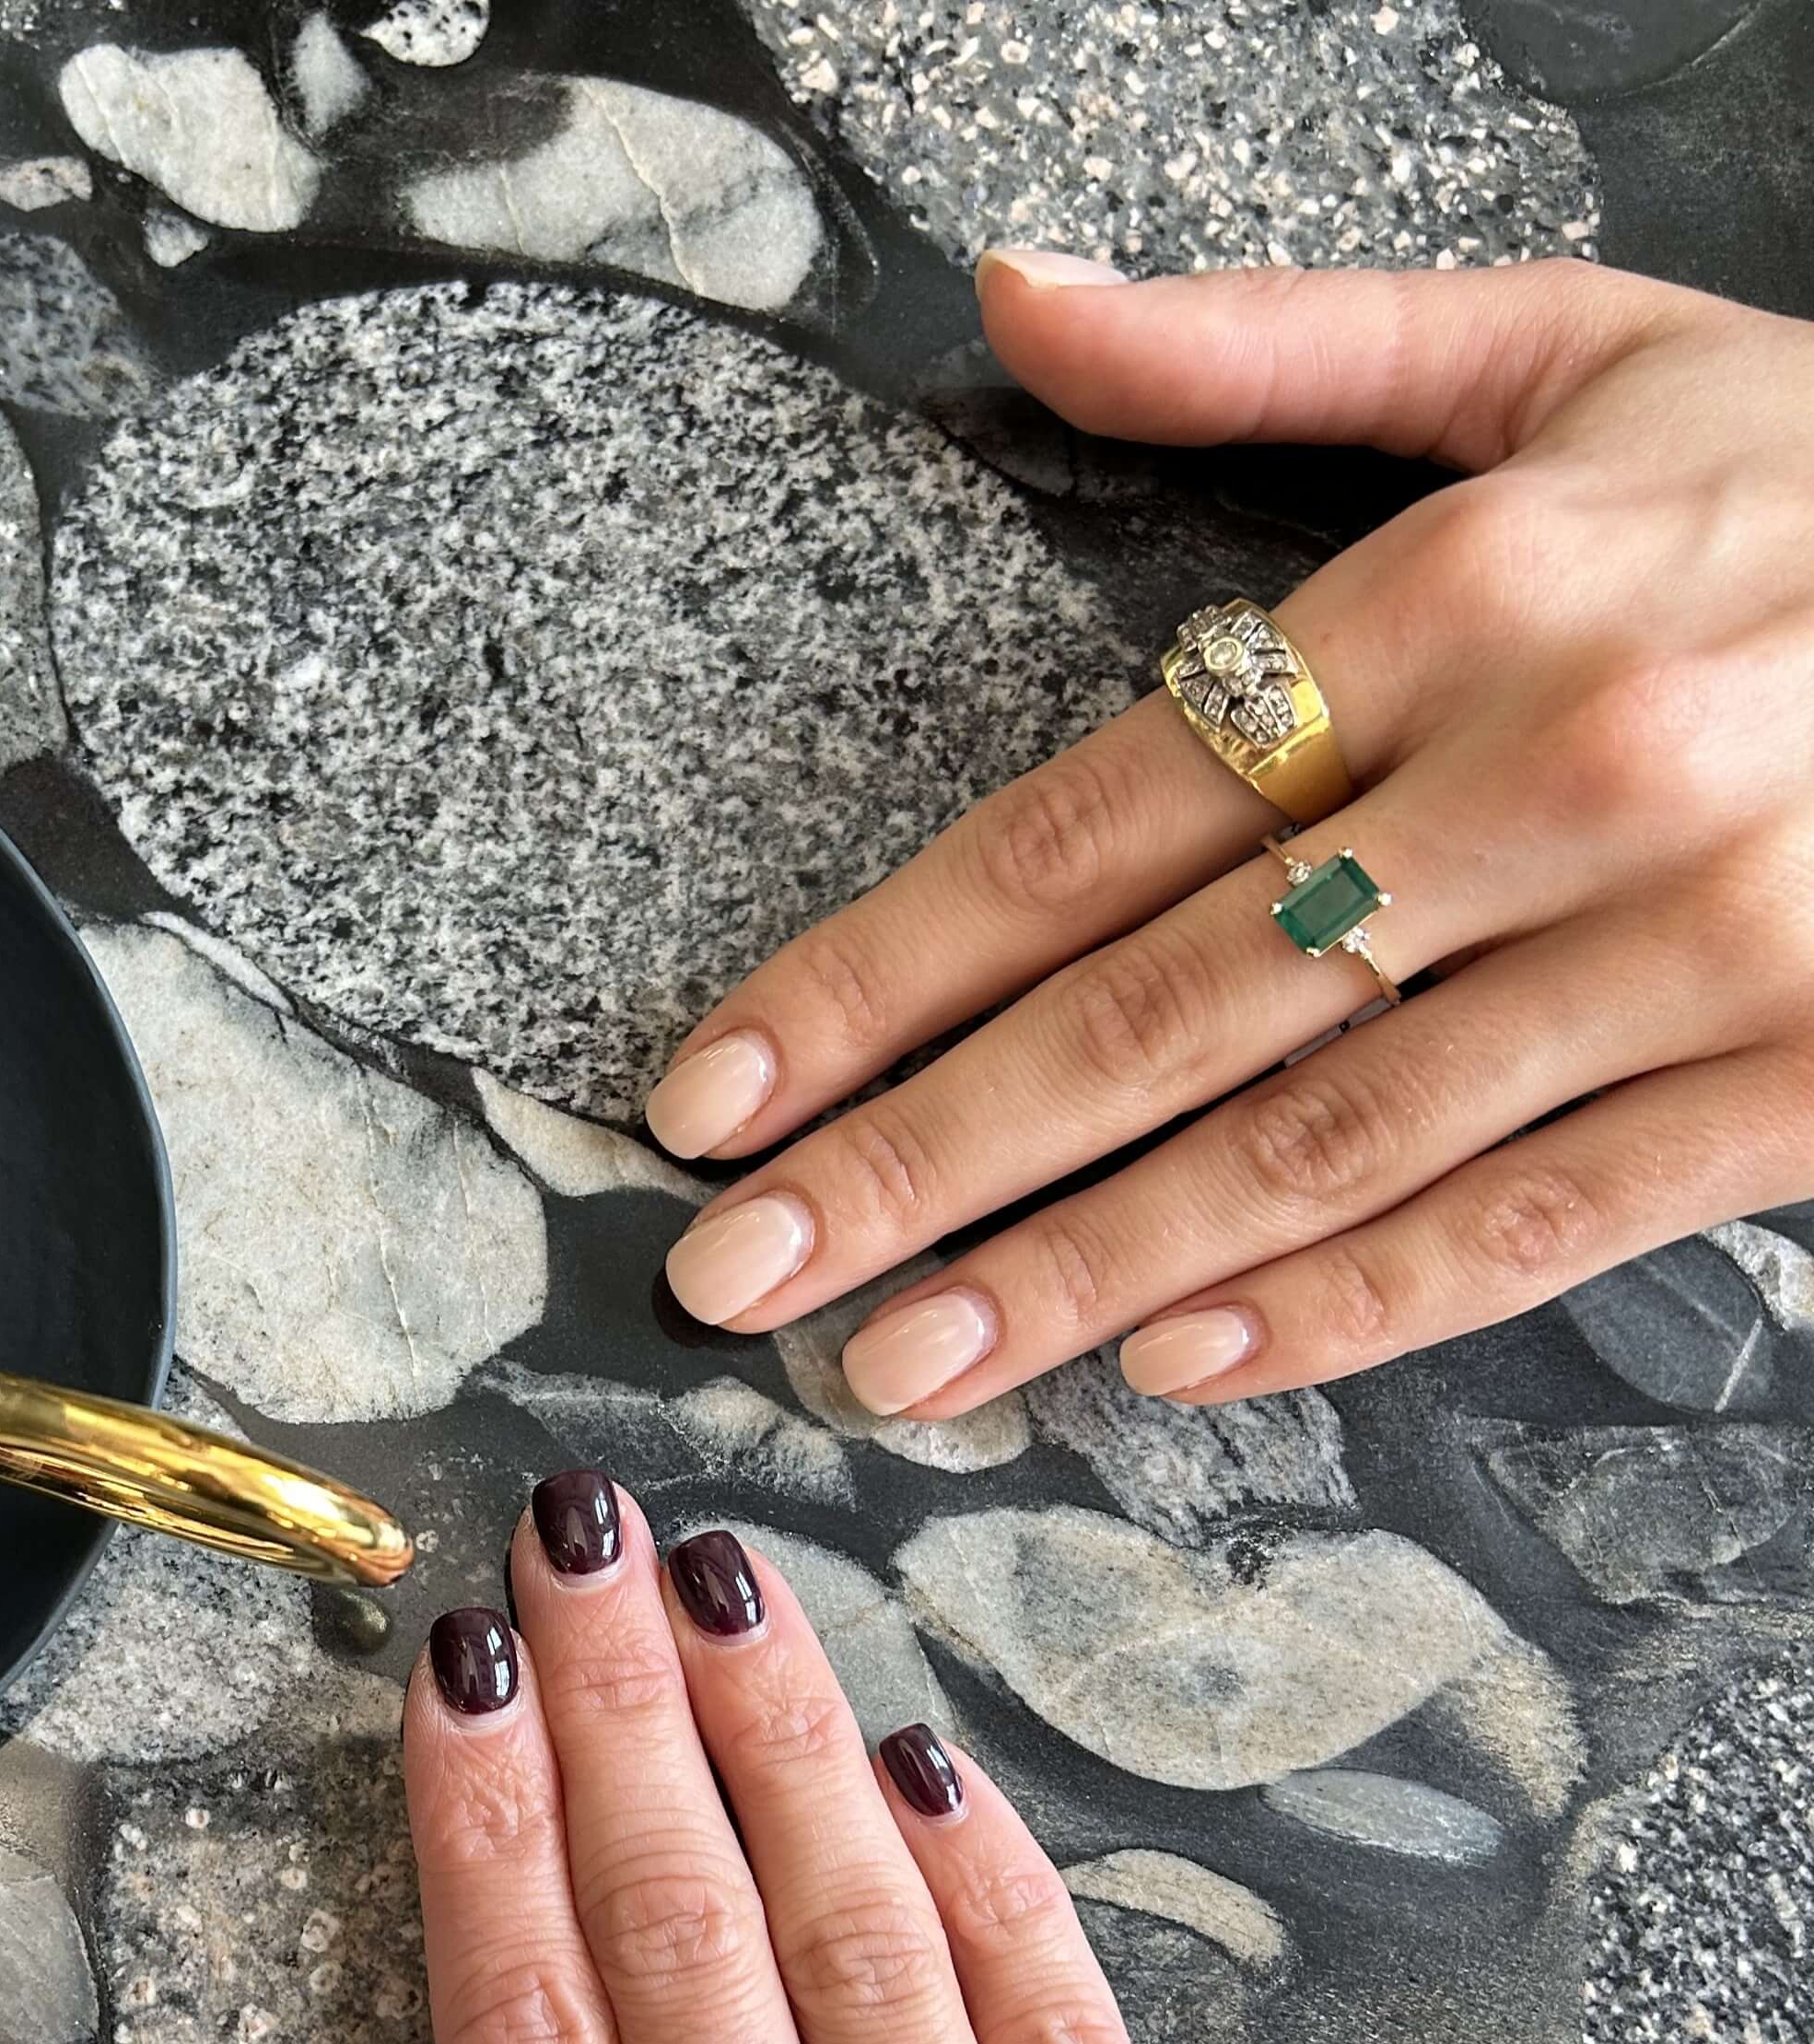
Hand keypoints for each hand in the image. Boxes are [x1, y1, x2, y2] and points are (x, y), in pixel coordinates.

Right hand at [94, 1477, 1368, 2043]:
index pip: (519, 2040)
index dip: (479, 1830)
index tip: (456, 1677)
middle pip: (678, 1940)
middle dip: (612, 1710)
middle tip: (571, 1539)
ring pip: (861, 1950)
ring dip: (779, 1742)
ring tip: (721, 1585)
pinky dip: (998, 1894)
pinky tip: (930, 1768)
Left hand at [644, 254, 1813, 1413]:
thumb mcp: (1576, 347)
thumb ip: (1278, 348)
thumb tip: (1023, 304)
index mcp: (1462, 590)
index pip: (1081, 825)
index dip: (874, 974)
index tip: (712, 1094)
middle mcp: (1556, 770)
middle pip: (1156, 1011)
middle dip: (922, 1162)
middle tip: (742, 1276)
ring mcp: (1688, 941)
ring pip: (1317, 1149)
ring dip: (1080, 1275)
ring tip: (903, 1366)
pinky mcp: (1806, 1079)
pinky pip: (1532, 1225)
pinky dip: (1344, 1309)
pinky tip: (1178, 1365)